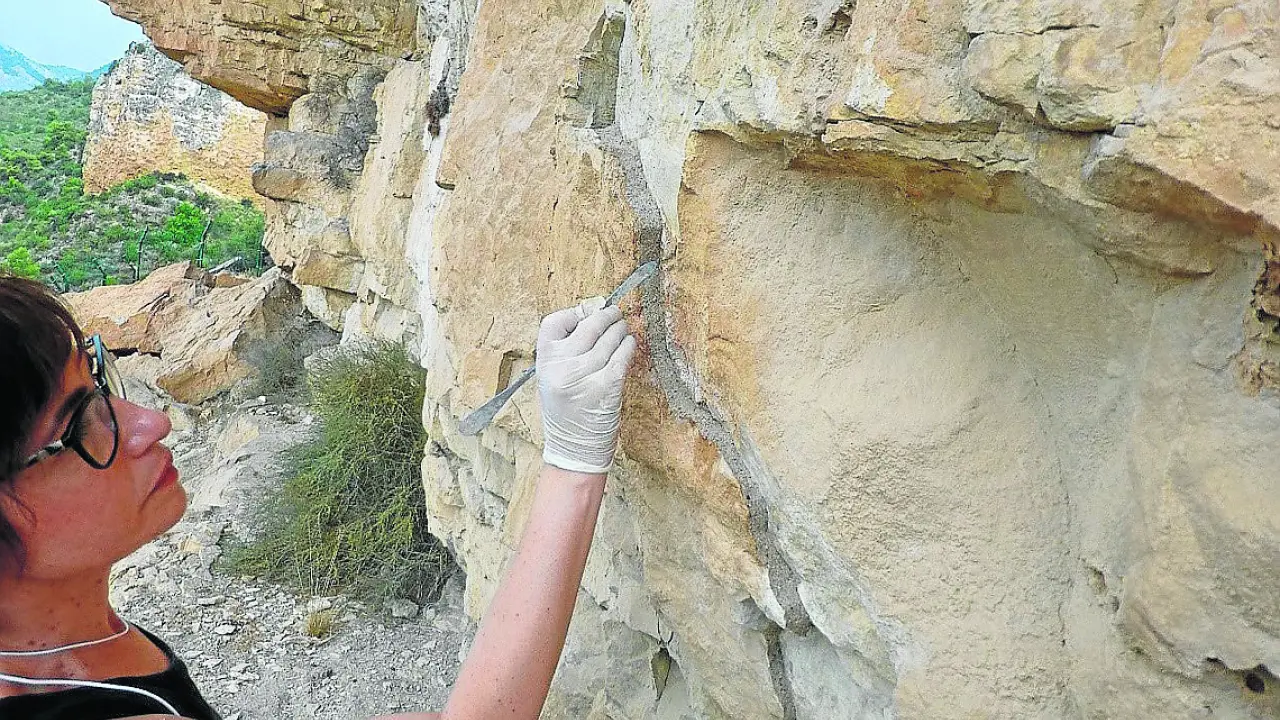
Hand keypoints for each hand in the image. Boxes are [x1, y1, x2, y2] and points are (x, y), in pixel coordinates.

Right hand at [536, 296, 637, 473]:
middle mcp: (562, 367)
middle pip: (588, 326)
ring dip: (619, 329)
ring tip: (622, 328)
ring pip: (608, 339)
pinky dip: (628, 346)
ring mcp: (585, 375)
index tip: (586, 313)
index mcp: (544, 363)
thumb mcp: (551, 379)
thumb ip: (564, 352)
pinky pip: (622, 356)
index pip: (553, 322)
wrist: (573, 450)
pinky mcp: (607, 386)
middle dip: (605, 316)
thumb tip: (589, 318)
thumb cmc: (565, 413)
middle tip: (614, 313)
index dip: (573, 314)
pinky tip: (629, 344)